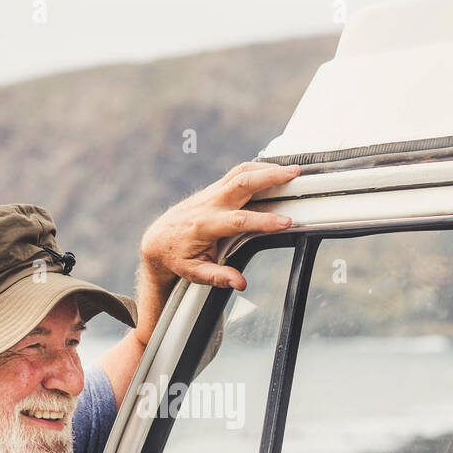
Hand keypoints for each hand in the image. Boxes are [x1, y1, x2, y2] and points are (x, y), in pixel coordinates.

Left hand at [138, 162, 299, 292]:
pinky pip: (237, 173)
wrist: (158, 240)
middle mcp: (209, 204)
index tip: (286, 222)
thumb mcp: (194, 273)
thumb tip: (240, 283)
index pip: (239, 220)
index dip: (264, 220)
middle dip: (270, 177)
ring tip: (291, 169)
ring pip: (240, 172)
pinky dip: (257, 169)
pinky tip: (274, 171)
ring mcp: (211, 193)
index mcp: (205, 225)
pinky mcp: (214, 189)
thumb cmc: (177, 257)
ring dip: (266, 168)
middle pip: (242, 183)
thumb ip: (218, 277)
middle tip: (294, 175)